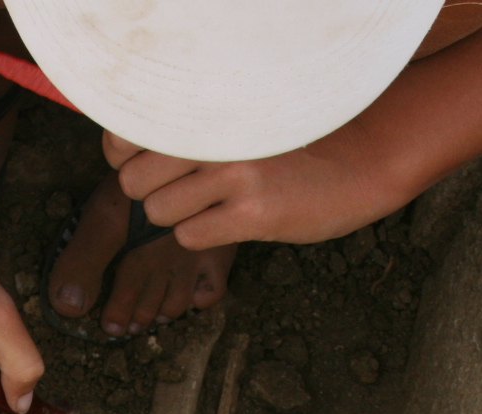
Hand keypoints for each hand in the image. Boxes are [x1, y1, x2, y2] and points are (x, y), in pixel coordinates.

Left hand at [103, 127, 415, 251]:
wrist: (358, 163)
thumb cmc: (288, 146)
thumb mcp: (236, 123)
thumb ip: (189, 128)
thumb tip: (123, 153)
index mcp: (208, 109)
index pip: (125, 136)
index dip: (124, 159)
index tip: (142, 165)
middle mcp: (217, 135)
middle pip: (133, 180)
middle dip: (149, 194)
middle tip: (181, 191)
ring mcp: (235, 174)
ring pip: (157, 211)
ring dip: (175, 218)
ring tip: (208, 206)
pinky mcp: (253, 212)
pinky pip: (189, 236)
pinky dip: (199, 236)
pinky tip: (227, 221)